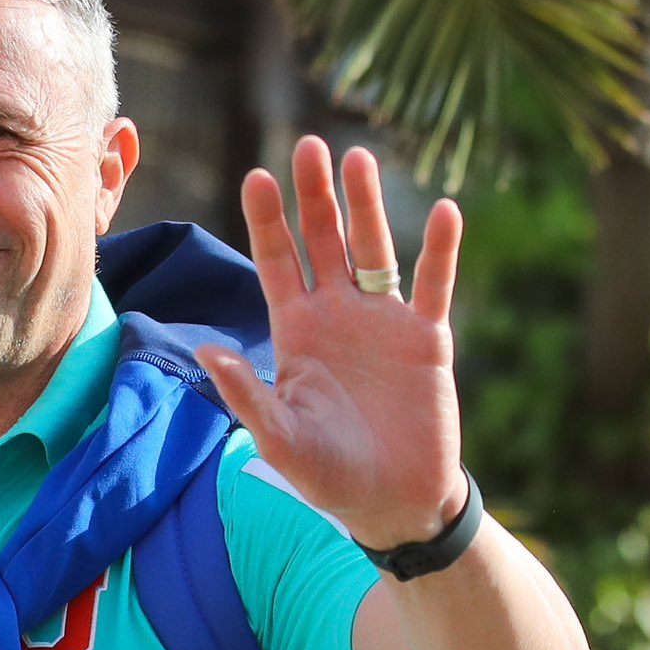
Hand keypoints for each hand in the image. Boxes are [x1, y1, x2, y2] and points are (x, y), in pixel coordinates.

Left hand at [194, 136, 466, 552]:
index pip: (277, 264)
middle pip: (324, 242)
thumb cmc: (331, 478)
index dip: (267, 222)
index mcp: (297, 333)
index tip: (258, 176)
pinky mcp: (428, 338)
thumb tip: (206, 351)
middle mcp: (338, 316)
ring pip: (375, 250)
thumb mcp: (282, 440)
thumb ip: (248, 396)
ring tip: (358, 159)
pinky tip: (442, 211)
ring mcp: (384, 322)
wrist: (394, 503)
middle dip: (314, 197)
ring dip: (367, 207)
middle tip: (309, 146)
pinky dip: (441, 250)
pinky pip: (435, 285)